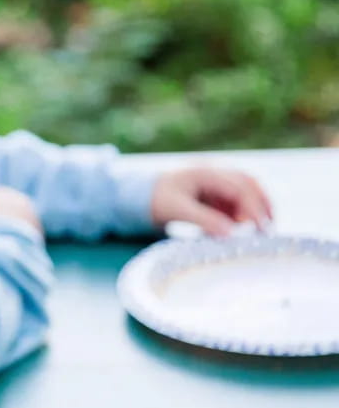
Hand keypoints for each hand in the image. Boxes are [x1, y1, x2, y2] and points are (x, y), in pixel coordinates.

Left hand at [151, 166, 272, 236]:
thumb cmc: (156, 200)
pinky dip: (239, 216)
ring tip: (256, 232)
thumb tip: (230, 234)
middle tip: (268, 230)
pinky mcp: (213, 194)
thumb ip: (204, 220)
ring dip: (252, 211)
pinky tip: (235, 230)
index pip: (240, 187)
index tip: (261, 227)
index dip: (254, 207)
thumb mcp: (178, 210)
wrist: (139, 197)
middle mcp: (215, 173)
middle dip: (262, 206)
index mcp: (206, 172)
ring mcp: (215, 183)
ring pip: (244, 194)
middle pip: (249, 185)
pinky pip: (233, 203)